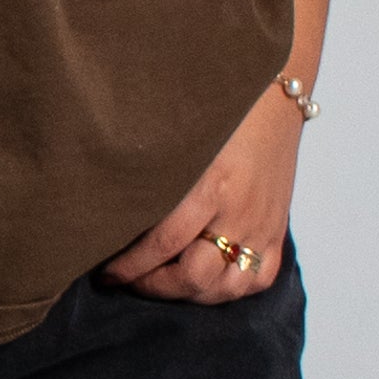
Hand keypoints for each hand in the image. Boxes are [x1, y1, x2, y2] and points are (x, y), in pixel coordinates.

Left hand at [105, 85, 301, 302]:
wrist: (275, 85)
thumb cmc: (217, 103)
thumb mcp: (178, 130)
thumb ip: (148, 165)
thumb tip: (101, 196)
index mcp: (211, 182)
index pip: (163, 244)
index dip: (128, 267)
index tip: (104, 271)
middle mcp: (240, 209)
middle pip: (193, 277)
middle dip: (151, 286)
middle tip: (125, 278)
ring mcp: (263, 222)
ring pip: (226, 287)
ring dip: (187, 294)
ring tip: (159, 282)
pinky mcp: (278, 227)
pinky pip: (258, 278)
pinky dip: (228, 288)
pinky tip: (204, 281)